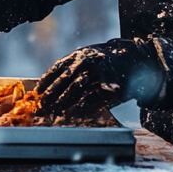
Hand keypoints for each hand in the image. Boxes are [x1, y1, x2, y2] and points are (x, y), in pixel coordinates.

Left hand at [37, 39, 164, 120]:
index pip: (57, 69)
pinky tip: (73, 116)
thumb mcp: (88, 56)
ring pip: (75, 91)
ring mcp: (98, 74)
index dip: (45, 83)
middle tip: (42, 110)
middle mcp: (87, 62)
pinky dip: (81, 110)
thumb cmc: (107, 60)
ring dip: (63, 105)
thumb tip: (48, 86)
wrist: (135, 58)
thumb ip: (71, 67)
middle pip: (63, 82)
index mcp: (79, 55)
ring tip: (54, 115)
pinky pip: (92, 100)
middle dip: (51, 97)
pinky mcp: (110, 86)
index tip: (37, 94)